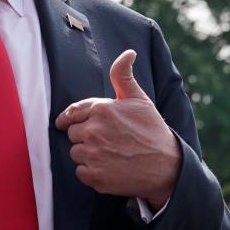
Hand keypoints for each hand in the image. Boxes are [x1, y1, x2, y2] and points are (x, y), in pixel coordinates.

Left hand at [55, 49, 181, 209]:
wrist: (166, 166)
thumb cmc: (152, 130)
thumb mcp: (138, 99)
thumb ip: (123, 75)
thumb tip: (128, 52)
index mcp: (102, 110)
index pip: (71, 113)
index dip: (67, 119)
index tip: (63, 123)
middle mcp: (94, 131)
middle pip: (73, 134)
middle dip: (85, 137)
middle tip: (107, 140)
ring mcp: (93, 155)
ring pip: (75, 153)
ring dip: (87, 154)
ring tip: (109, 154)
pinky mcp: (95, 176)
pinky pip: (80, 172)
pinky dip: (90, 172)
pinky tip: (108, 167)